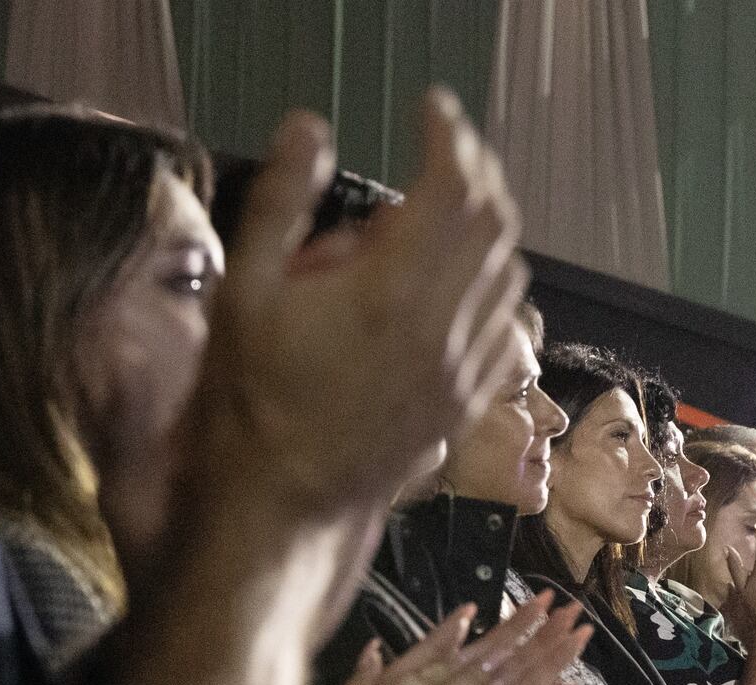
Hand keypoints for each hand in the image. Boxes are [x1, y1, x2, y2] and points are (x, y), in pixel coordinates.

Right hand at [185, 92, 525, 524]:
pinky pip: (511, 333)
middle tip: (440, 151)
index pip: (454, 185)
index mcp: (393, 292)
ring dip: (488, 231)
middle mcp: (443, 330)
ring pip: (512, 275)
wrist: (276, 504)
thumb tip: (309, 127)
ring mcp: (462, 373)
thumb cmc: (248, 401)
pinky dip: (498, 294)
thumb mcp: (244, 291)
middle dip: (475, 172)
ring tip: (440, 219)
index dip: (449, 134)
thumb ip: (282, 201)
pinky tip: (461, 291)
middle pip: (496, 222)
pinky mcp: (465, 406)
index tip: (430, 110)